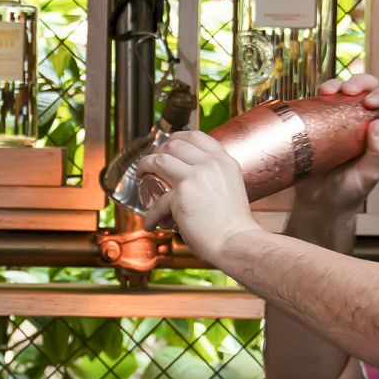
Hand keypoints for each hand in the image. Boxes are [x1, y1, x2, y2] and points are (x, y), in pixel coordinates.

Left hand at [138, 131, 261, 266]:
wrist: (237, 242)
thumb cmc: (235, 225)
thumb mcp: (232, 188)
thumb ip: (216, 178)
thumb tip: (197, 182)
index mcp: (224, 161)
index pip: (196, 136)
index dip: (177, 138)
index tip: (167, 145)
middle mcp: (210, 164)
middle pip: (174, 145)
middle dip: (158, 151)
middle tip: (151, 162)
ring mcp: (195, 177)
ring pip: (159, 161)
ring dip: (144, 166)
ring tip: (141, 175)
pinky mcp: (181, 195)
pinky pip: (158, 202)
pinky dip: (151, 214)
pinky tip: (151, 223)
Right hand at [295, 72, 378, 217]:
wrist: (320, 202)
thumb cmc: (349, 191)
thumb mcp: (369, 175)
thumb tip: (378, 124)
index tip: (369, 101)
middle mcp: (360, 121)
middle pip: (366, 90)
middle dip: (360, 82)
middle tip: (348, 90)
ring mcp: (337, 120)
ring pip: (342, 91)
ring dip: (337, 84)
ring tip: (328, 91)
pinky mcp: (317, 122)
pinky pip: (319, 103)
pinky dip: (317, 95)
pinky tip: (314, 96)